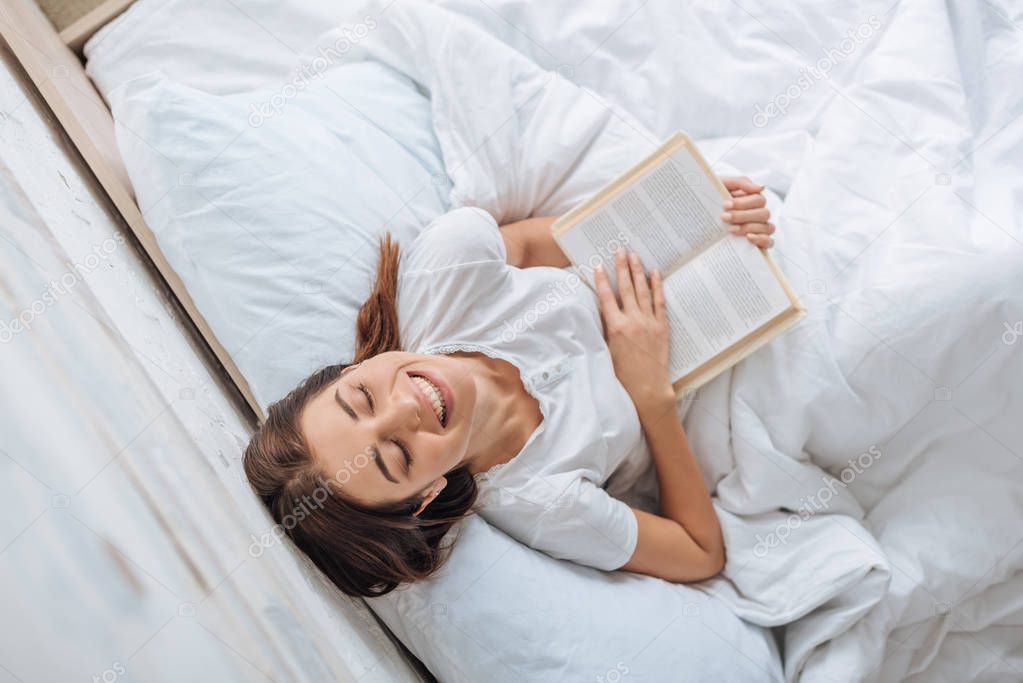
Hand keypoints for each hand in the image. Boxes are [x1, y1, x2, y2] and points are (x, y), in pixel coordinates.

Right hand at [594, 246, 674, 415]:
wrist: (647, 389)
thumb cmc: (623, 376)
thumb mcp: (607, 351)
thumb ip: (605, 329)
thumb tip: (603, 312)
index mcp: (615, 327)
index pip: (606, 297)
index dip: (601, 280)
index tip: (597, 265)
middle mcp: (632, 321)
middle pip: (625, 287)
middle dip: (621, 267)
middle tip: (619, 250)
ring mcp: (649, 322)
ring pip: (642, 290)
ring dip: (637, 271)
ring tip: (634, 255)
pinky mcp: (662, 326)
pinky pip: (660, 301)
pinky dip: (657, 286)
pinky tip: (655, 273)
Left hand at [719, 176, 775, 247]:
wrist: (696, 212)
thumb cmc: (712, 197)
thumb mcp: (722, 185)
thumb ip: (741, 182)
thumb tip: (761, 187)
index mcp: (752, 199)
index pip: (758, 200)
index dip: (743, 203)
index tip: (725, 205)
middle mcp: (758, 213)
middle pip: (764, 214)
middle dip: (743, 216)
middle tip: (724, 217)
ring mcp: (759, 227)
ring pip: (767, 227)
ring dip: (749, 227)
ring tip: (730, 229)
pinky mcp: (757, 241)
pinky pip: (769, 242)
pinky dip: (762, 240)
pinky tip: (749, 238)